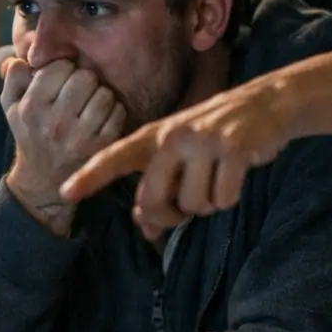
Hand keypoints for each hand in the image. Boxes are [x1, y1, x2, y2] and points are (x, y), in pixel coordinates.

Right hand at [0, 57, 125, 235]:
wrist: (44, 179)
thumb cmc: (30, 132)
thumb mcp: (11, 106)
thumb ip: (13, 78)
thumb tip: (21, 59)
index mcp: (32, 108)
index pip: (59, 67)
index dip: (63, 68)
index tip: (62, 79)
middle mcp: (55, 123)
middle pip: (85, 77)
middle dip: (84, 79)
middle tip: (79, 89)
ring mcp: (80, 137)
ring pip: (104, 94)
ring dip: (100, 94)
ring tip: (90, 102)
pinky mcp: (100, 147)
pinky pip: (117, 112)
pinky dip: (113, 110)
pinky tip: (102, 115)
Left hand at [60, 74, 296, 240]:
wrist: (266, 103)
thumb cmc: (217, 135)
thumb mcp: (184, 154)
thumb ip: (161, 187)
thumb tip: (146, 228)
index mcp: (155, 135)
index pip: (116, 156)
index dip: (90, 176)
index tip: (65, 192)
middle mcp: (173, 136)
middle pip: (154, 199)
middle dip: (169, 215)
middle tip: (183, 211)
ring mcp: (202, 141)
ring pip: (193, 205)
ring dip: (207, 204)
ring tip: (216, 178)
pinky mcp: (231, 150)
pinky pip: (221, 200)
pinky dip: (229, 198)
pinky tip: (235, 175)